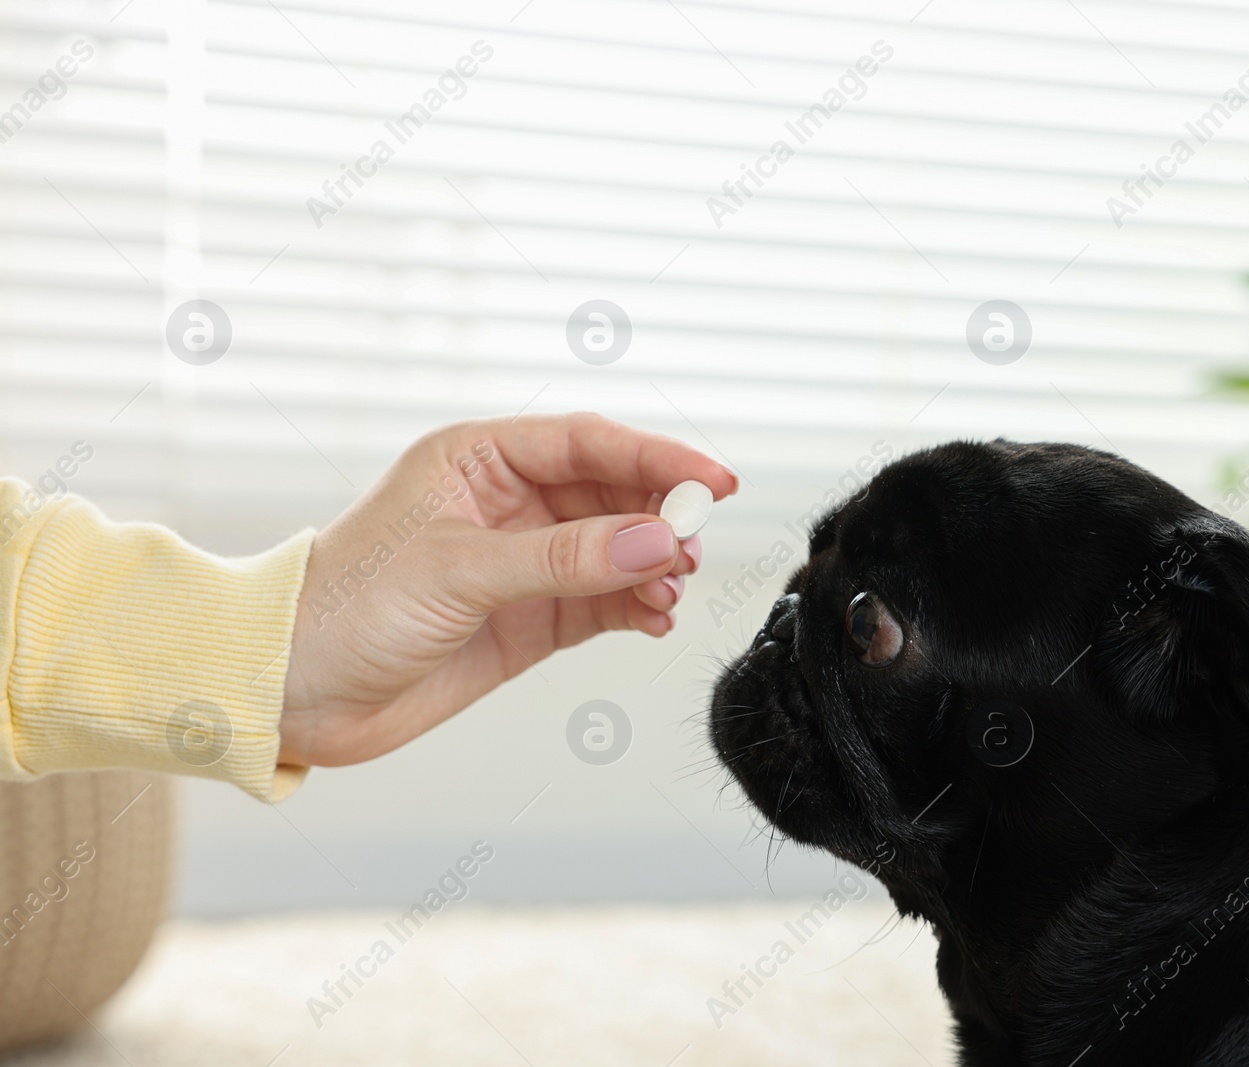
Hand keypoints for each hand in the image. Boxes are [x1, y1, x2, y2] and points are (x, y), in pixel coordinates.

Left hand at [277, 412, 736, 766]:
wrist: (295, 692)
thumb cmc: (347, 607)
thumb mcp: (459, 571)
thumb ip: (564, 558)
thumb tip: (657, 543)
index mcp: (478, 459)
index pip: (586, 443)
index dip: (655, 458)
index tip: (712, 482)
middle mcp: (508, 503)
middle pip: (613, 494)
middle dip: (660, 518)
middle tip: (693, 546)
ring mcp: (524, 562)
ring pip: (617, 549)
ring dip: (653, 567)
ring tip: (671, 591)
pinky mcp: (532, 619)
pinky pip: (606, 602)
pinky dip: (638, 608)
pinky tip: (655, 617)